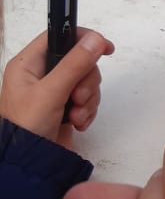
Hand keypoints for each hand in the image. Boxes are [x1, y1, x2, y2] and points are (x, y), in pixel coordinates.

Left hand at [0, 29, 114, 145]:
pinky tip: (77, 122)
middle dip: (86, 81)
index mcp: (28, 64)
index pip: (59, 36)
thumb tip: (95, 39)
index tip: (105, 47)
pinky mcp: (66, 106)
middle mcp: (42, 74)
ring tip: (75, 115)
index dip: (83, 38)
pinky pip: (88, 98)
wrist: (30, 163)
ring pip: (87, 81)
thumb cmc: (26, 127)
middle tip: (78, 96)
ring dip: (88, 99)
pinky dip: (87, 110)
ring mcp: (55, 91)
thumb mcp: (51, 92)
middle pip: (80, 61)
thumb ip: (75, 64)